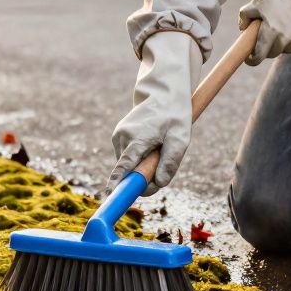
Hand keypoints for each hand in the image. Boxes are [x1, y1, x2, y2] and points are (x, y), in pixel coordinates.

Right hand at [109, 32, 202, 195]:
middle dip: (144, 176)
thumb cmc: (175, 116)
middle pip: (129, 171)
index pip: (125, 166)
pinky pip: (128, 158)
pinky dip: (139, 158)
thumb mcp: (181, 138)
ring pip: (129, 165)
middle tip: (163, 166)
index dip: (118, 183)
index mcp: (138, 137)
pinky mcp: (118, 137)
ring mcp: (118, 136)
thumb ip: (170, 162)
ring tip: (158, 146)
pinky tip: (150, 143)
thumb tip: (159, 183)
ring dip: (144, 165)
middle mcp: (123, 136)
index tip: (109, 196)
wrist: (164, 94)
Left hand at [238, 0, 290, 64]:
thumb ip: (246, 15)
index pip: (258, 56)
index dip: (252, 59)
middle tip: (266, 34)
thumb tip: (243, 29)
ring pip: (282, 50)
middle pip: (270, 54)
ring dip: (279, 43)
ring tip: (283, 24)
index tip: (249, 57)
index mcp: (270, 31)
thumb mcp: (260, 0)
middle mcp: (284, 41)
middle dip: (265, 47)